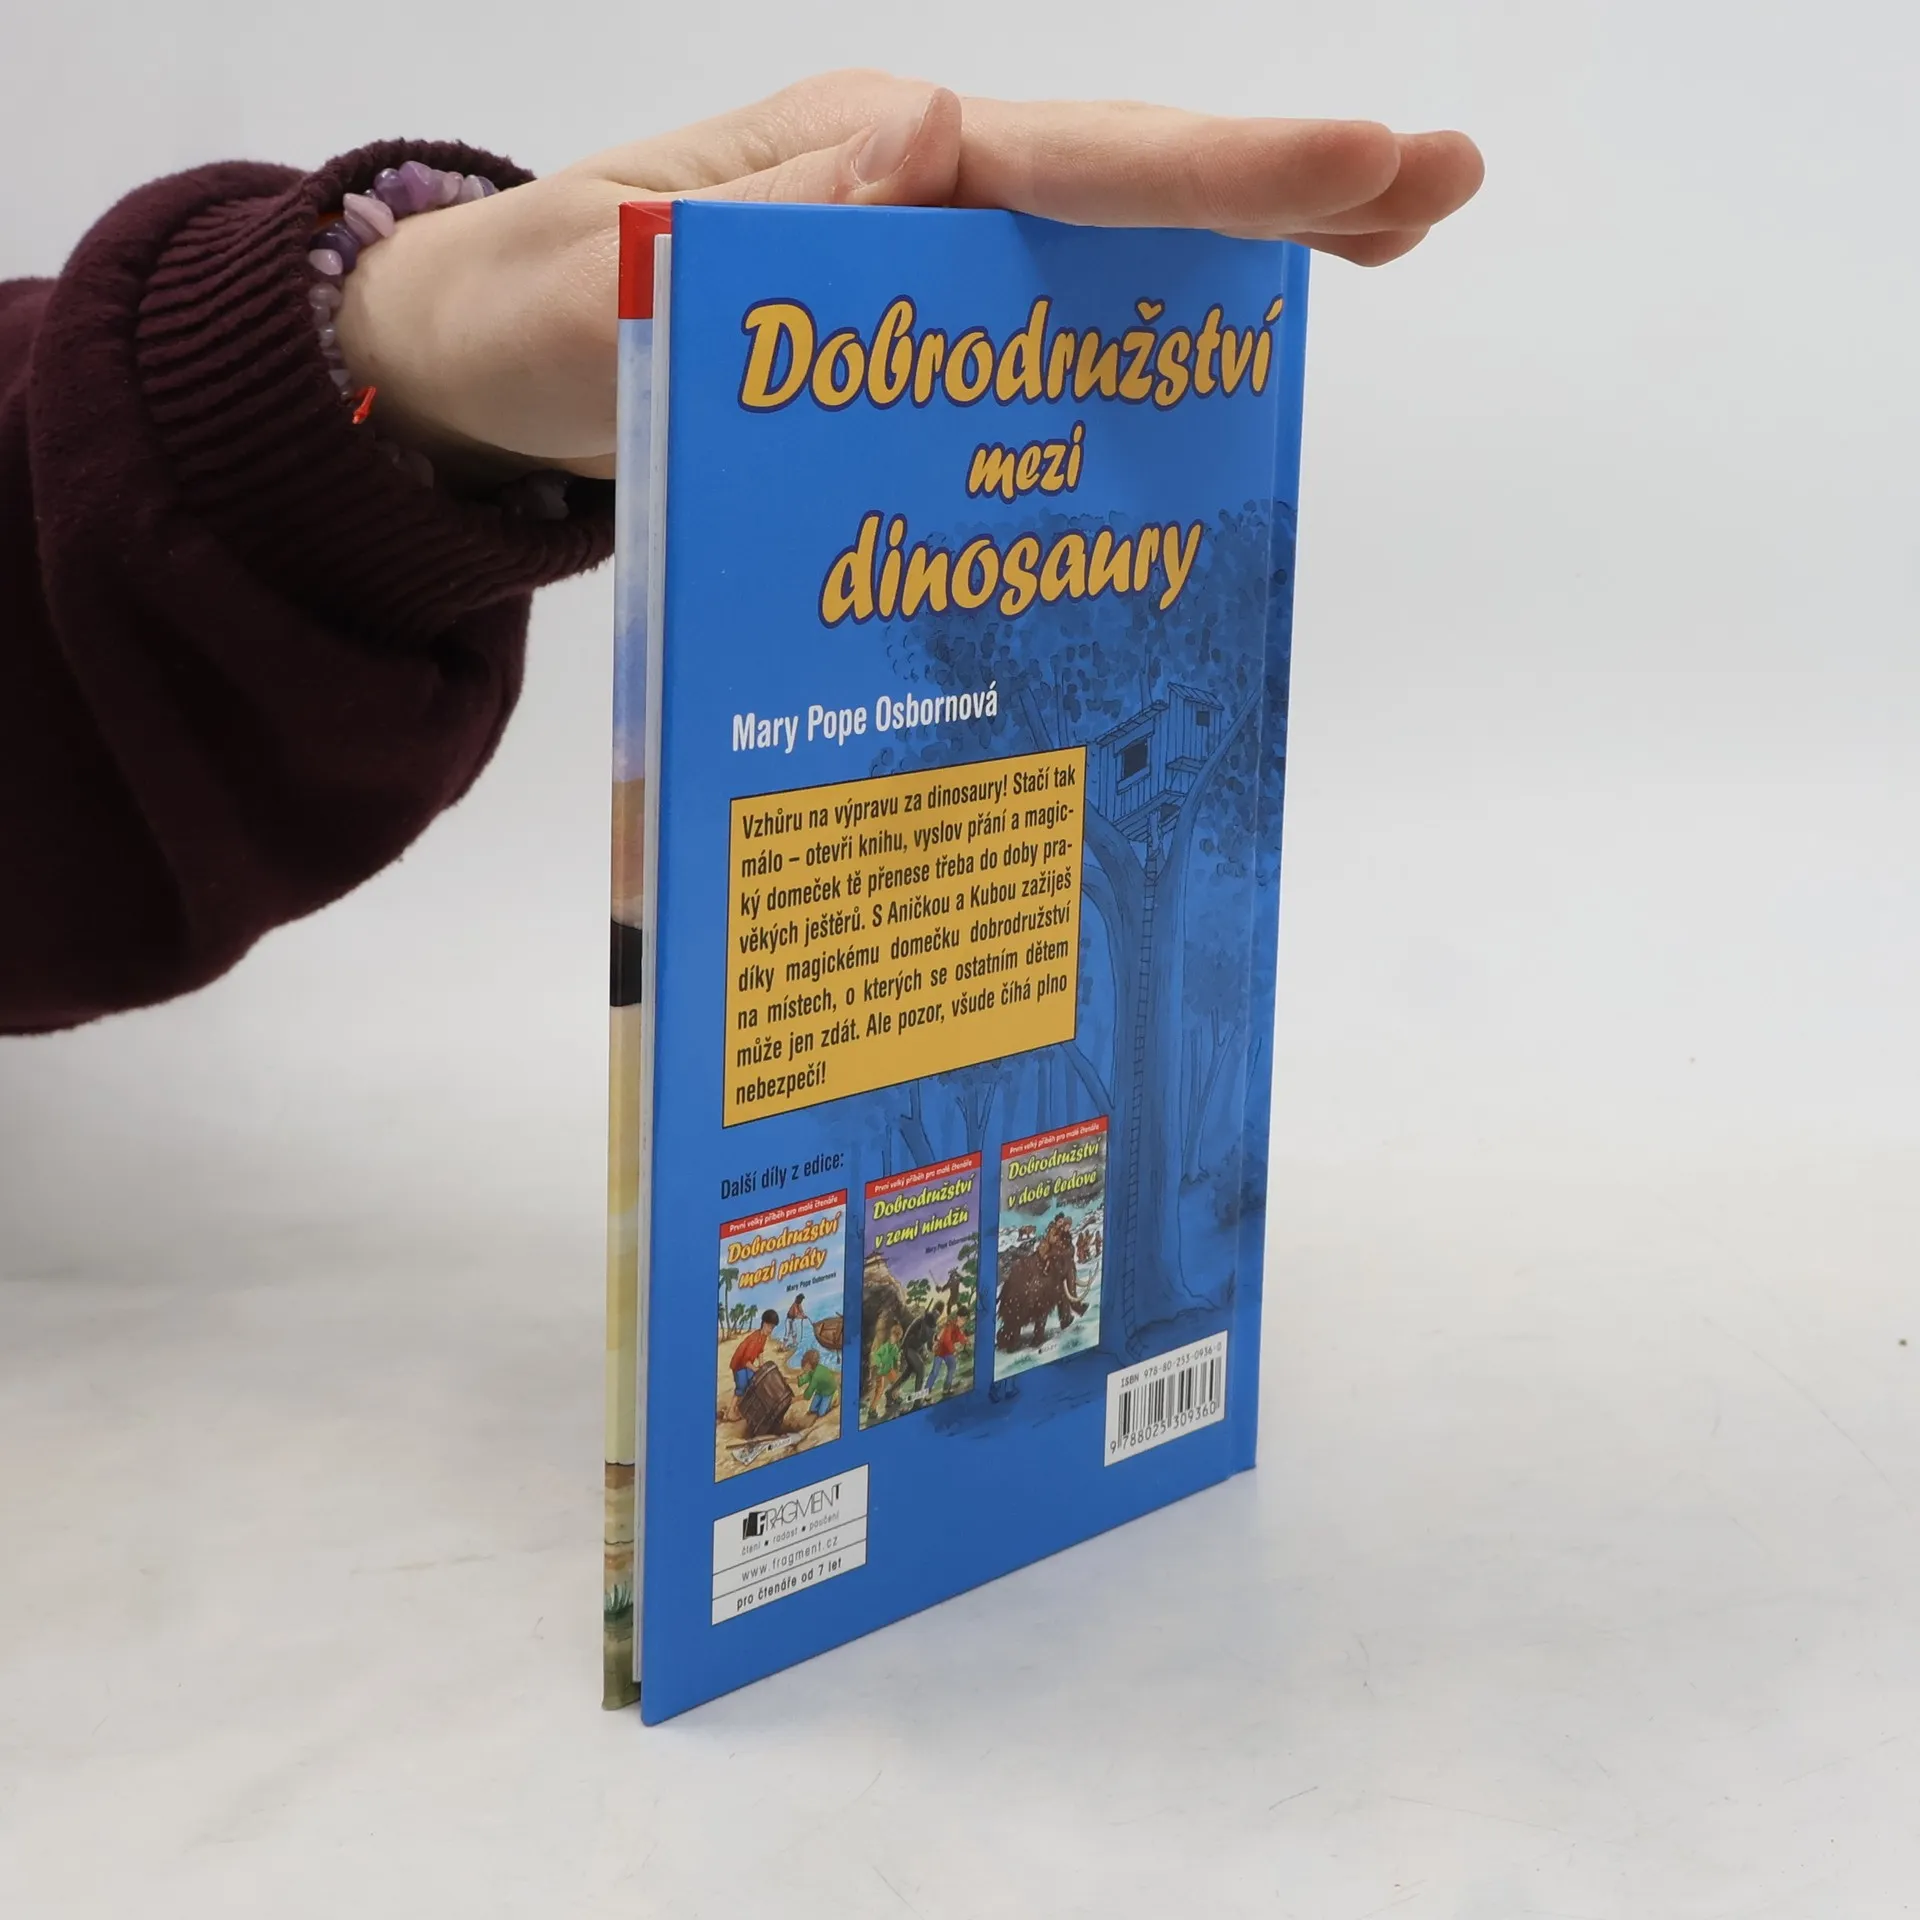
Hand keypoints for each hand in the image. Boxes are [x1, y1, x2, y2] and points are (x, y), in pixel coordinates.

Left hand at [337, 70, 1482, 482]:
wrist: (478, 367)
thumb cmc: (533, 321)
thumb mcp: (607, 279)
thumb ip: (752, 229)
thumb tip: (926, 147)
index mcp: (862, 165)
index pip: (1071, 164)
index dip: (1223, 172)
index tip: (1368, 165)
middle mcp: (910, 189)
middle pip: (1123, 182)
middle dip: (1280, 184)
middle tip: (1442, 180)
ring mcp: (916, 255)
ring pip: (1103, 243)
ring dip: (1239, 246)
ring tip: (1382, 241)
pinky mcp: (906, 328)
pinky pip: (1045, 319)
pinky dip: (1141, 324)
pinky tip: (1211, 353)